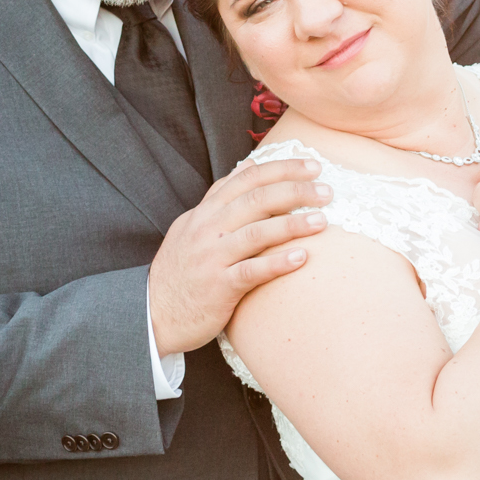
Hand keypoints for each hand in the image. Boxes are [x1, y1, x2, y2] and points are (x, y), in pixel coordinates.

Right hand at [148, 158, 331, 352]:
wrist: (152, 313)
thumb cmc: (182, 270)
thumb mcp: (194, 226)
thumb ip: (221, 199)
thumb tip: (249, 166)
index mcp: (205, 212)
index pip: (246, 179)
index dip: (282, 169)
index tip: (313, 167)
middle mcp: (208, 229)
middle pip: (256, 199)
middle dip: (295, 191)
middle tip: (327, 192)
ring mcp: (212, 257)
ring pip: (256, 232)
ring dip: (292, 224)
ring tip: (322, 221)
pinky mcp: (218, 287)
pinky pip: (251, 271)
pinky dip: (278, 263)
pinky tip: (302, 257)